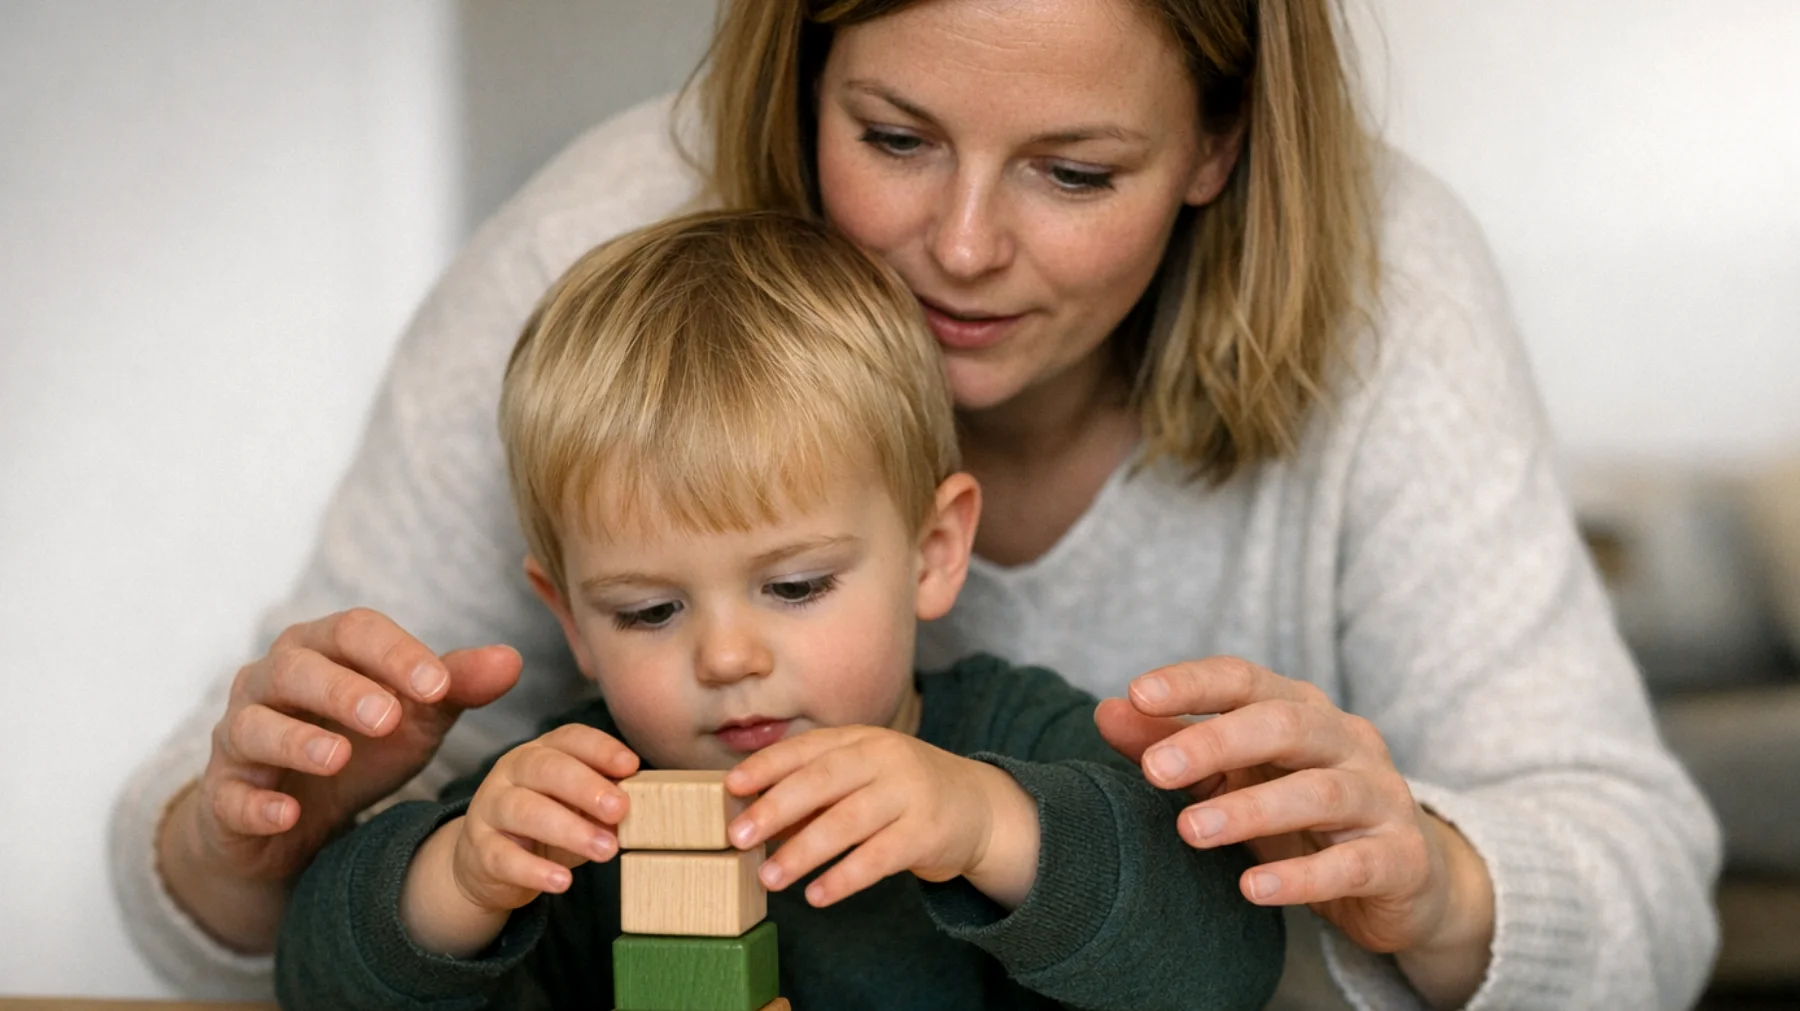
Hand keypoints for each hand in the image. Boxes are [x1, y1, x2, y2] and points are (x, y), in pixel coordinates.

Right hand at [160, 608, 520, 949]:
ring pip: (253, 726)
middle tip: (389, 717)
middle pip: (296, 668)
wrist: (303, 820)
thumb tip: (511, 659)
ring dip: (295, 741)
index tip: (438, 685)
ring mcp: (239, 736)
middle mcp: (270, 681)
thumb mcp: (417, 716)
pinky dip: (255, 804)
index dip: (394, 653)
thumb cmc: (364, 745)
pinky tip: (287, 816)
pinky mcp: (222, 794)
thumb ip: (457, 686)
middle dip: (342, 689)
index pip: (353, 631)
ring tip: (339, 757)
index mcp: (321, 648)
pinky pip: (228, 794)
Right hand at [449, 724, 637, 904]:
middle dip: (586, 787)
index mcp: (542, 752)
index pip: (570, 739)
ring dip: (569, 829)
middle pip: (546, 768)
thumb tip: (640, 809)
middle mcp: (512, 772)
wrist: (486, 863)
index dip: (601, 749)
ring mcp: (491, 808)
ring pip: (524, 810)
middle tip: (620, 809)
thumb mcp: (576, 807)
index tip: (631, 766)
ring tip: (605, 850)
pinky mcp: (480, 849)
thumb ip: (603, 802)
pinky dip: (534, 870)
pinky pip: (504, 857)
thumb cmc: (545, 825)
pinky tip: (562, 881)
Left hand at [723, 727, 1040, 908]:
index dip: (767, 766)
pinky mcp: (927, 832)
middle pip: (823, 780)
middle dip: (776, 808)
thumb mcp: (862, 777)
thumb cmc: (902, 792)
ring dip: (803, 851)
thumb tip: (755, 818)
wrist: (978, 806)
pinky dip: (844, 878)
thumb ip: (815, 791)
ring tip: (769, 878)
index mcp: (861, 739)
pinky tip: (817, 896)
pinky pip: (879, 858)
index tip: (730, 787)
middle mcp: (885, 758)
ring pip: (848, 821)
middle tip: (738, 837)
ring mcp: (909, 793)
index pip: (807, 748)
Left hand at [1095, 657, 1493, 1008]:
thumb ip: (1174, 745)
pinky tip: (1252, 889)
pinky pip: (1354, 864)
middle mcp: (1347, 742)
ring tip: (1191, 831)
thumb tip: (1108, 712)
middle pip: (1286, 726)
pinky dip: (1302, 876)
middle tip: (1155, 771)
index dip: (1194, 683)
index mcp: (1303, 711)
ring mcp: (1381, 798)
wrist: (1407, 880)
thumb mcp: (1236, 779)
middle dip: (1217, 743)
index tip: (1138, 694)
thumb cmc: (1303, 819)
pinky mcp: (1401, 859)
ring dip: (1251, 810)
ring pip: (1320, 792)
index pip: (1246, 680)